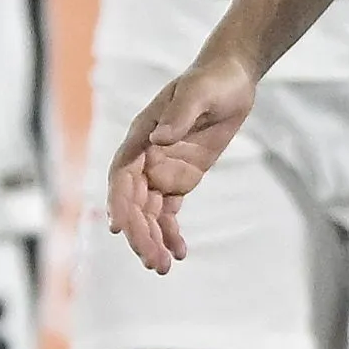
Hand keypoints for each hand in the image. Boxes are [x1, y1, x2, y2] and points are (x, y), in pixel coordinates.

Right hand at [104, 57, 259, 273]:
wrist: (230, 80)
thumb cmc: (211, 80)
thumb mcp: (197, 92)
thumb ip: (178, 114)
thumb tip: (158, 140)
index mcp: (141, 136)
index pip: (122, 175)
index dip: (118, 202)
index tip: (120, 229)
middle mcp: (145, 157)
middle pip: (133, 201)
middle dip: (139, 232)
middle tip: (152, 262)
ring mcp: (161, 170)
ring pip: (149, 212)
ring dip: (152, 239)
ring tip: (162, 268)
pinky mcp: (180, 180)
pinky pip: (169, 212)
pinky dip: (170, 233)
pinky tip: (179, 253)